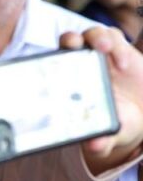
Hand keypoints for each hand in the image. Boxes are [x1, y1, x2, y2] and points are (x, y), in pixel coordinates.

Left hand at [62, 27, 142, 169]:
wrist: (142, 114)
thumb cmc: (116, 123)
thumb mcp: (109, 134)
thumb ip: (100, 141)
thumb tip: (94, 146)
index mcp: (68, 82)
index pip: (51, 64)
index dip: (48, 59)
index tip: (52, 63)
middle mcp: (81, 64)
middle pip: (68, 42)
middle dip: (70, 40)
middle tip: (76, 46)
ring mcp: (100, 55)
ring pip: (92, 35)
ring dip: (97, 38)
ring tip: (106, 49)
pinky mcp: (119, 49)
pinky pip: (115, 38)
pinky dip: (118, 45)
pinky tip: (123, 63)